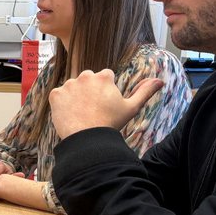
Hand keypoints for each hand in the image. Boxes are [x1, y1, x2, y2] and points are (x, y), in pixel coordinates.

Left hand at [48, 69, 164, 139]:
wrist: (87, 139)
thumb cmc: (111, 123)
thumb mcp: (131, 108)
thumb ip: (144, 92)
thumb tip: (159, 81)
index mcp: (103, 76)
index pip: (105, 77)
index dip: (105, 91)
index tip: (105, 104)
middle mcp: (85, 76)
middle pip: (88, 80)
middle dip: (90, 91)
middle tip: (93, 110)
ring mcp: (68, 85)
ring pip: (73, 88)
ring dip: (76, 97)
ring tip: (82, 114)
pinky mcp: (55, 94)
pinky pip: (58, 96)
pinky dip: (62, 104)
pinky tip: (70, 114)